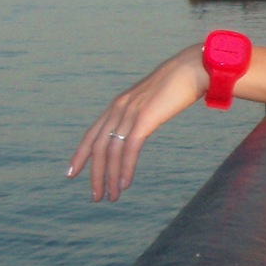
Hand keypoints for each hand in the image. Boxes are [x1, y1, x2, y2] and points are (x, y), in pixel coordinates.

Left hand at [68, 47, 209, 200]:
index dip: (81, 155)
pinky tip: (124, 184)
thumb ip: (143, 113)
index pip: (91, 134)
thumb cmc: (178, 84)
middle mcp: (118, 109)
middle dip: (95, 174)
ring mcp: (130, 113)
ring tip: (111, 197)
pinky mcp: (144, 119)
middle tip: (95, 197)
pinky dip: (125, 169)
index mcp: (118, 105)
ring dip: (109, 177)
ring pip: (111, 152)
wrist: (193, 69)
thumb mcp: (152, 100)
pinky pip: (129, 149)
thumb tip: (142, 124)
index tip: (72, 173)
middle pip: (98, 147)